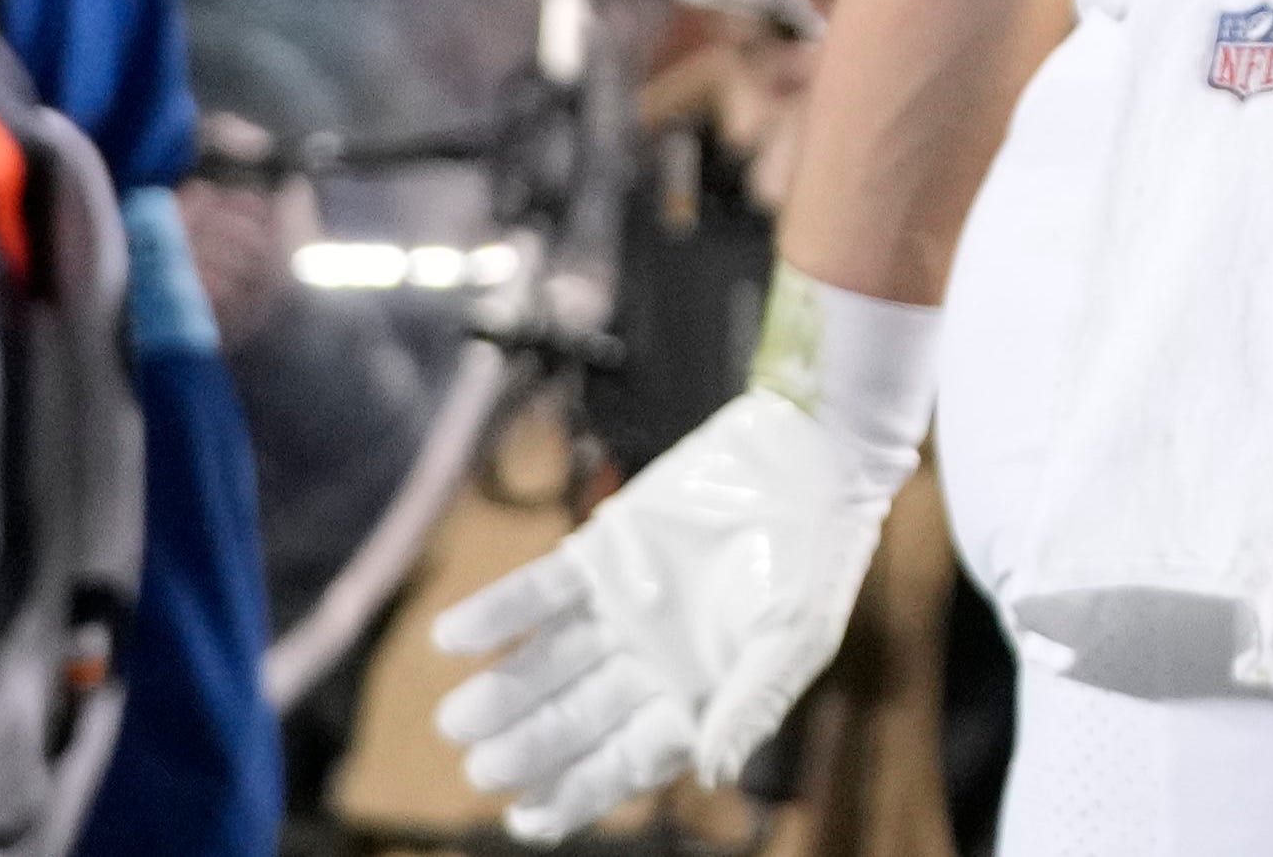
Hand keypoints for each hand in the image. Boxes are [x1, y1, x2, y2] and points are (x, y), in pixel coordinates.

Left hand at [429, 392, 901, 838]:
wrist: (813, 453)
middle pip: (574, 717)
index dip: (574, 792)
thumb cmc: (820, 553)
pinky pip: (537, 591)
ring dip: (502, 690)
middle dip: (528, 746)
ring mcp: (620, 608)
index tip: (526, 819)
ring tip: (457, 720)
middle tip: (483, 767)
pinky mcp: (603, 552)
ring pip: (546, 661)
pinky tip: (452, 637)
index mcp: (694, 693)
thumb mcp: (794, 636)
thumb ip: (749, 704)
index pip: (624, 758)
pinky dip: (494, 613)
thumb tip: (711, 774)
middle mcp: (648, 660)